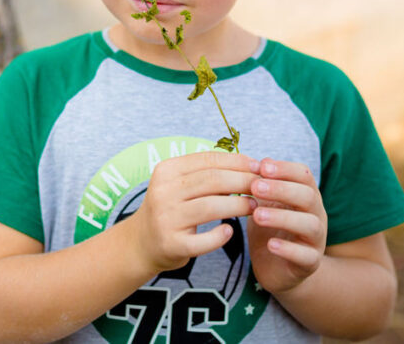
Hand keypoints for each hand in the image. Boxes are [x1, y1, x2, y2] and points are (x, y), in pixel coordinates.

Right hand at [127, 151, 258, 273]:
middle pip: (213, 181)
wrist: (141, 242)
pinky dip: (220, 236)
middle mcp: (163, 192)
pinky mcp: (171, 244)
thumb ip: (206, 173)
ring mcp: (166, 219)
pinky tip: (229, 231)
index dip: (237, 162)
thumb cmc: (171, 208)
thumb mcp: (179, 184)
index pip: (208, 160)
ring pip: (211, 207)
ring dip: (238, 206)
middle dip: (243, 182)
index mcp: (167, 170)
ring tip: (254, 207)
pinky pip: (203, 240)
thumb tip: (249, 165)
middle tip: (262, 187)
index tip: (258, 166)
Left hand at [247, 158, 327, 293]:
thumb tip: (254, 161)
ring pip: (310, 225)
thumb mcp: (264, 203)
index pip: (304, 175)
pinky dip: (289, 250)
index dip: (285, 169)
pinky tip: (270, 245)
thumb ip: (262, 184)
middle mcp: (316, 215)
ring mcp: (316, 240)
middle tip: (255, 187)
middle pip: (308, 196)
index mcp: (306, 195)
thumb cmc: (270, 229)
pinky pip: (306, 256)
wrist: (276, 268)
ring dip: (283, 217)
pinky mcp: (310, 263)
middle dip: (282, 189)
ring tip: (257, 215)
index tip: (262, 166)